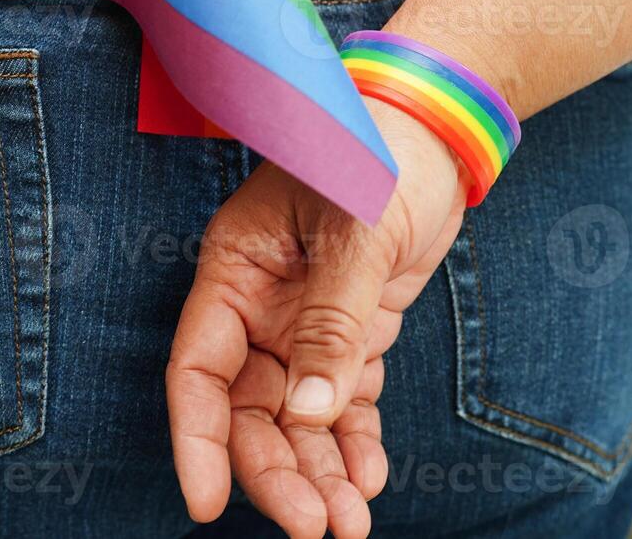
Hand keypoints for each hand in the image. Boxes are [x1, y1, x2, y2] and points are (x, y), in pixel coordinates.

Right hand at [166, 100, 467, 538]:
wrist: (434, 131)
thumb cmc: (378, 155)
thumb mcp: (354, 235)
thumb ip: (332, 324)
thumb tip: (309, 413)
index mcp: (235, 272)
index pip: (198, 370)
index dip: (197, 440)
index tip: (208, 503)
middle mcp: (258, 306)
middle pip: (248, 410)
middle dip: (277, 472)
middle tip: (316, 528)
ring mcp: (302, 323)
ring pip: (296, 418)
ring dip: (319, 470)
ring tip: (350, 524)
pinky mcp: (350, 333)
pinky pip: (343, 403)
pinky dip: (355, 443)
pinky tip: (369, 479)